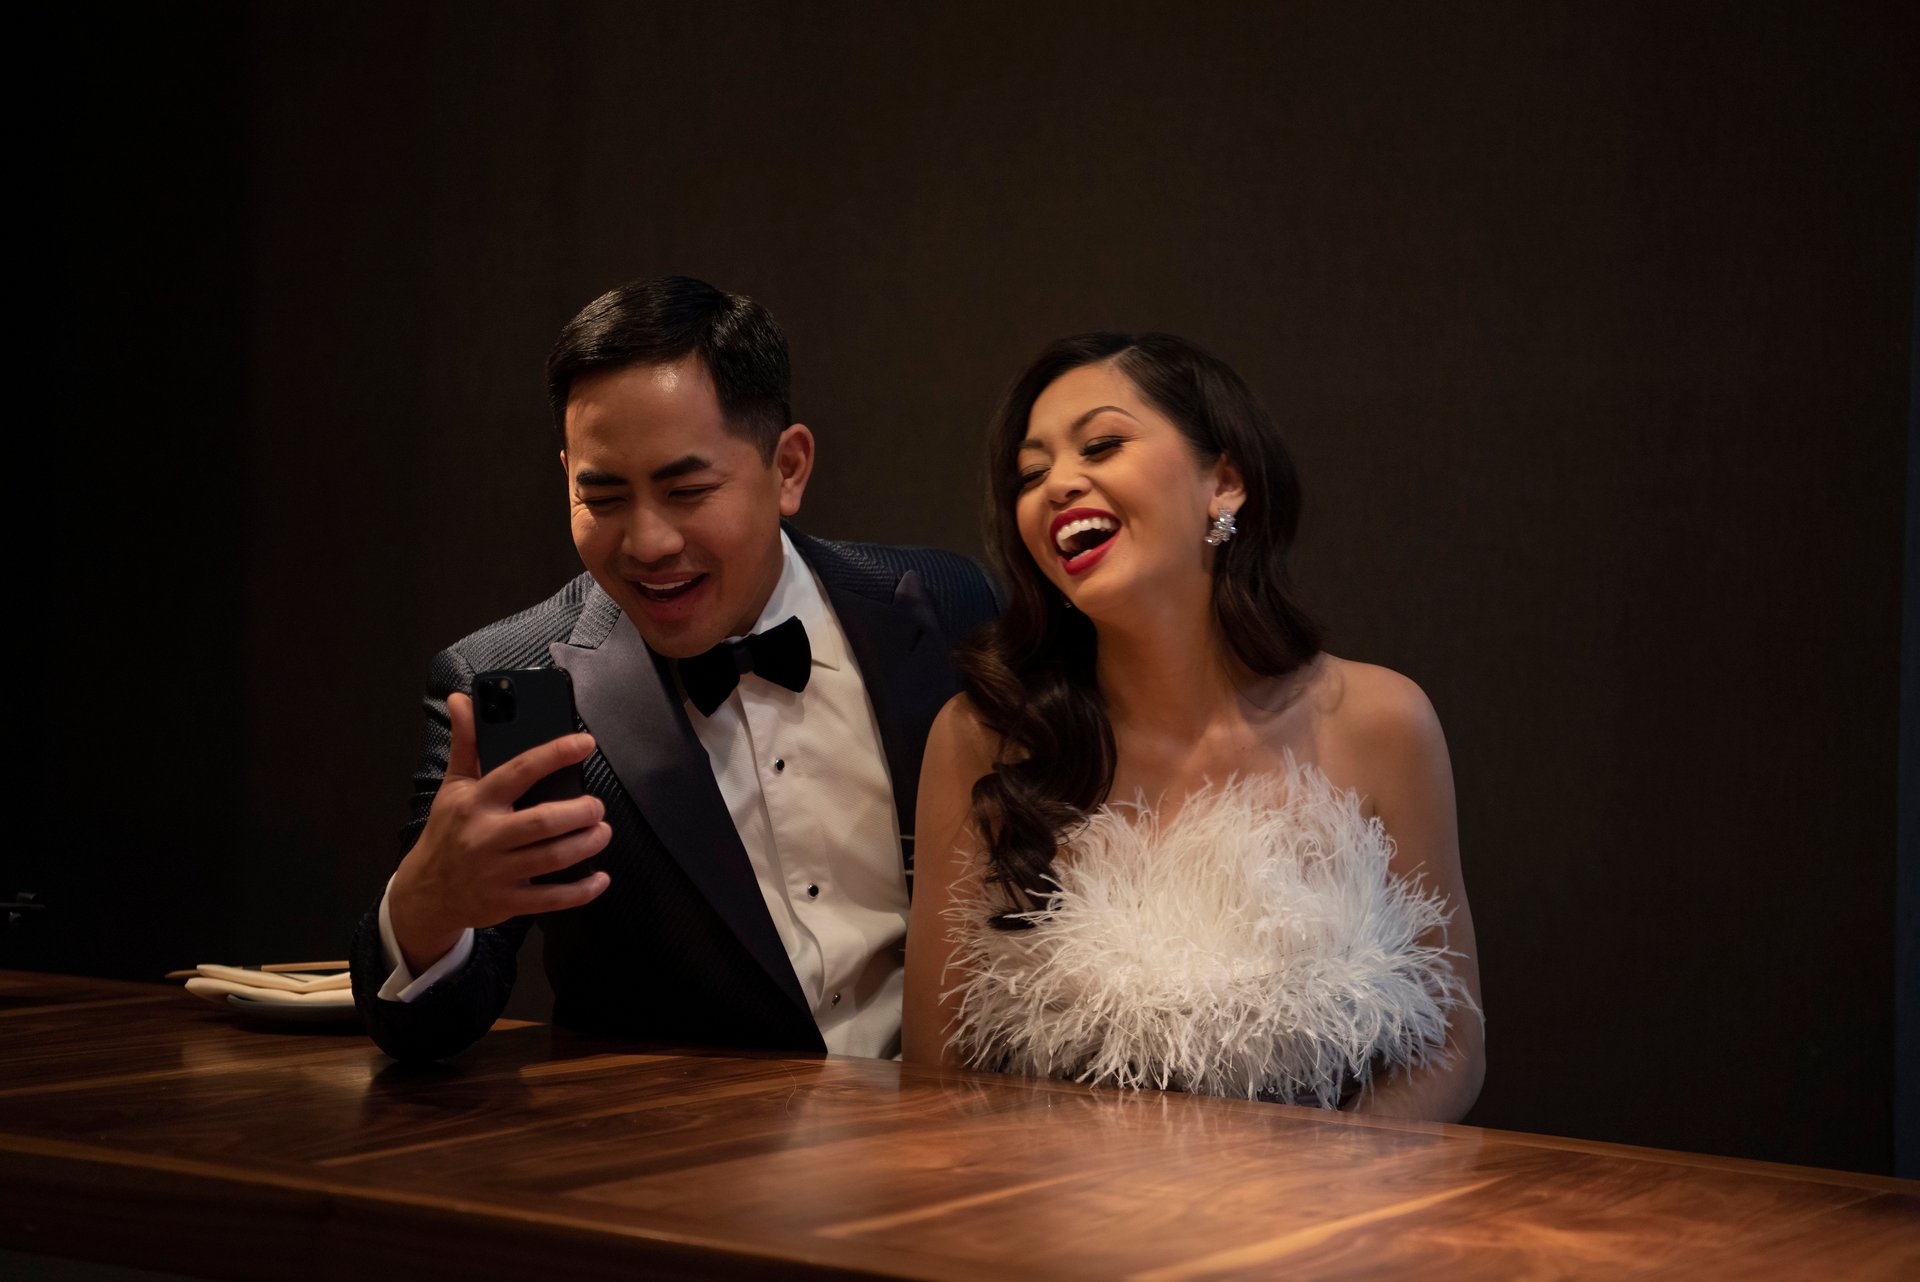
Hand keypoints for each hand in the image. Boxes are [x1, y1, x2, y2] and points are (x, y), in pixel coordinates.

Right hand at [387, 691, 610, 972]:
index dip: (555, 754)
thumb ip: (467, 744)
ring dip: (587, 844)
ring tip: (602, 832)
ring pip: (552, 858)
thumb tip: (462, 699)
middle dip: (580, 812)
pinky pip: (551, 899)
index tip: (585, 743)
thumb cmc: (448, 831)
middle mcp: (486, 836)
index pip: (519, 771)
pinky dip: (581, 891)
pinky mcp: (506, 902)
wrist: (425, 893)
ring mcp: (497, 872)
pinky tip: (600, 878)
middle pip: (543, 822)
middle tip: (596, 806)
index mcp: (477, 802)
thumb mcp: (453, 787)